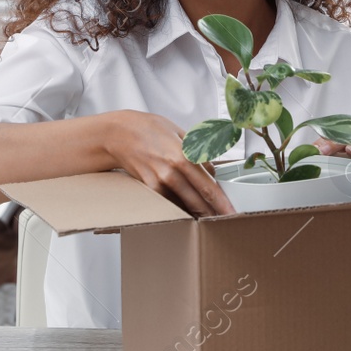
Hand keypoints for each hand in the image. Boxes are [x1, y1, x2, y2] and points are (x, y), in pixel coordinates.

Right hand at [102, 110, 233, 215]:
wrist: (119, 133)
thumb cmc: (149, 129)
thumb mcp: (180, 133)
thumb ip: (199, 152)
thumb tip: (213, 171)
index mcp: (184, 156)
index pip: (208, 187)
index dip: (222, 203)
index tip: (232, 213)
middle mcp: (172, 172)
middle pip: (198, 201)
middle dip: (214, 214)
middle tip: (227, 222)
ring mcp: (159, 182)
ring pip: (184, 205)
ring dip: (197, 213)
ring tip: (210, 218)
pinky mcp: (148, 188)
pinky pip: (169, 202)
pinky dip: (179, 206)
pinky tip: (188, 210)